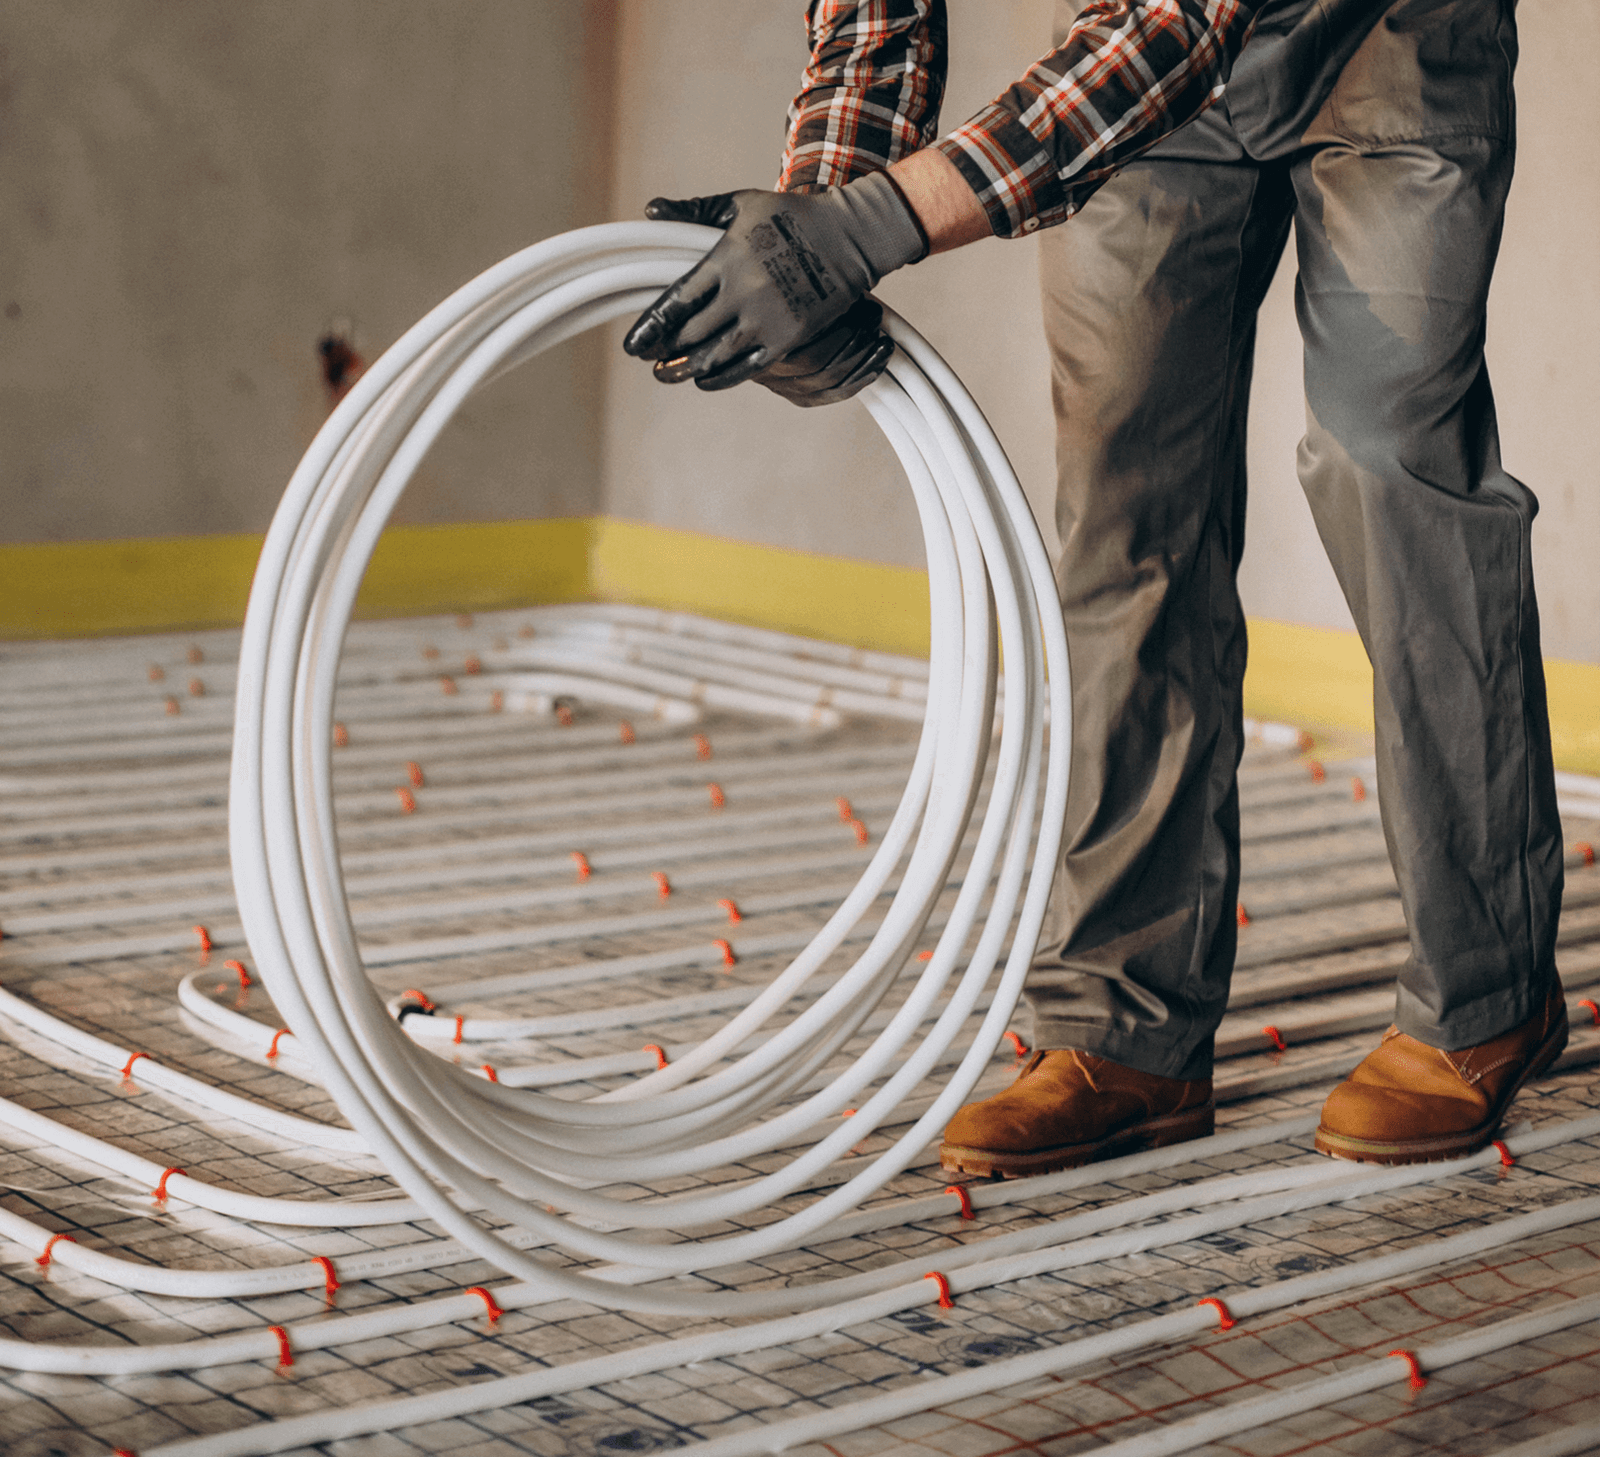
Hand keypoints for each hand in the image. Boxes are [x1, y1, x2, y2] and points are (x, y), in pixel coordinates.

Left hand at [624, 173, 925, 393]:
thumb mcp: (740, 205)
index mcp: (726, 258)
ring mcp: (767, 319)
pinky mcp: (789, 338)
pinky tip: (705, 380)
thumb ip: (694, 212)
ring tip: (667, 374)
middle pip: (691, 333)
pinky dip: (722, 377)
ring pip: (716, 356)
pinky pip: (748, 367)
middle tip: (648, 359)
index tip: (633, 343)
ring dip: (686, 369)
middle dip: (664, 350)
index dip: (651, 326)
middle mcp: (743, 292)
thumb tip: (651, 212)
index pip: (677, 301)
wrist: (849, 237)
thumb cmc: (791, 216)